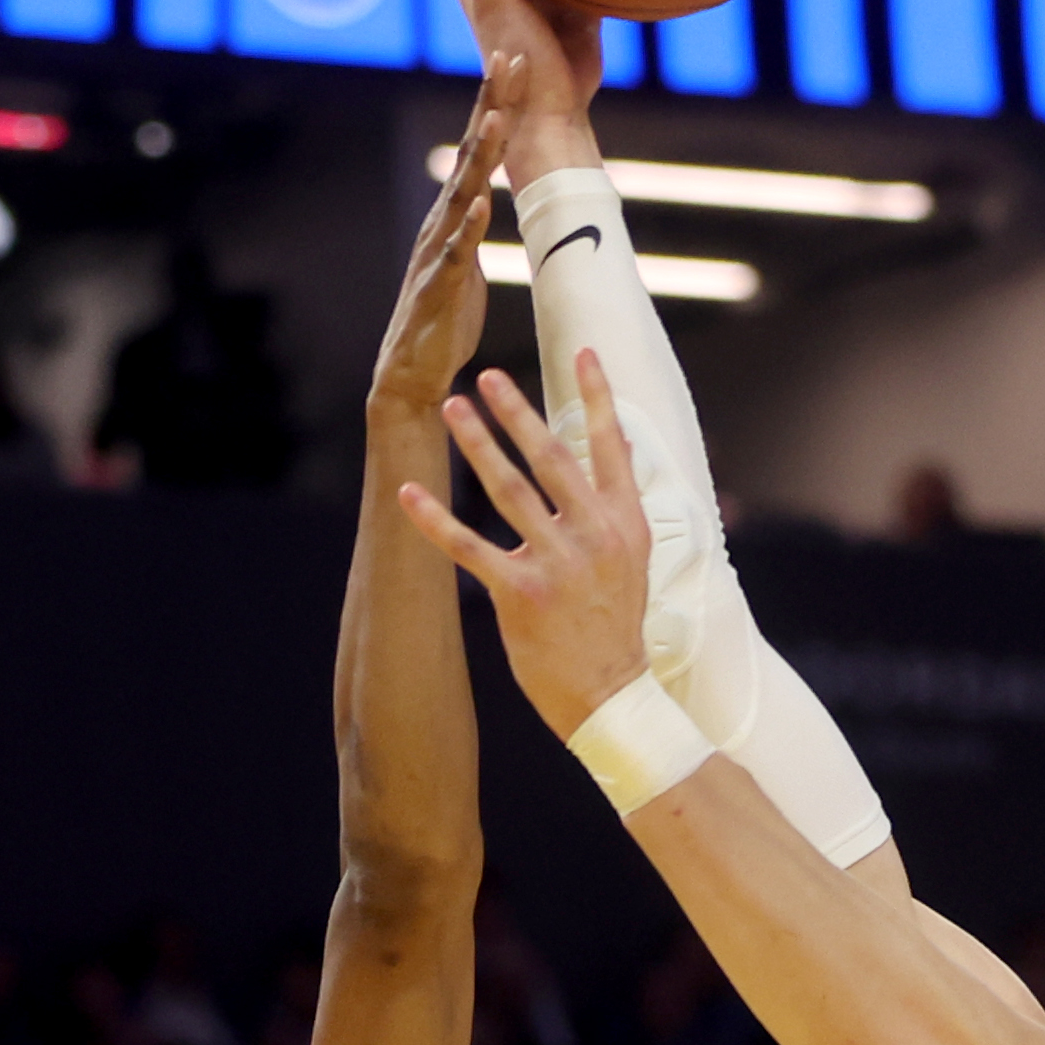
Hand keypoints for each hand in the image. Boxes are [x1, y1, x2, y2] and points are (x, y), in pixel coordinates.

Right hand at [369, 69, 514, 427]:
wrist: (411, 371)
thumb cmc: (444, 318)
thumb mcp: (467, 263)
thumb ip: (474, 227)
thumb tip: (486, 199)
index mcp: (455, 214)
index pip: (480, 149)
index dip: (497, 104)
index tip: (516, 60)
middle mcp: (443, 222)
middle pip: (472, 153)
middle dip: (492, 104)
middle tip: (509, 58)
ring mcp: (438, 251)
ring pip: (463, 193)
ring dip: (481, 154)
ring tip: (499, 115)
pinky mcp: (439, 287)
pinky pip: (455, 253)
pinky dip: (467, 228)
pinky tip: (480, 204)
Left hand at [398, 351, 654, 741]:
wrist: (610, 693)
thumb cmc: (615, 626)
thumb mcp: (635, 561)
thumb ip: (619, 504)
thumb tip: (615, 447)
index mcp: (624, 524)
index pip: (610, 448)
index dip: (599, 397)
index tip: (586, 351)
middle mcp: (593, 536)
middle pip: (550, 458)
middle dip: (517, 413)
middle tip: (488, 376)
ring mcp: (557, 564)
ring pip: (508, 490)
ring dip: (476, 444)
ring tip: (450, 407)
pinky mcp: (519, 594)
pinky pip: (469, 547)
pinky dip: (435, 519)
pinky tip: (409, 493)